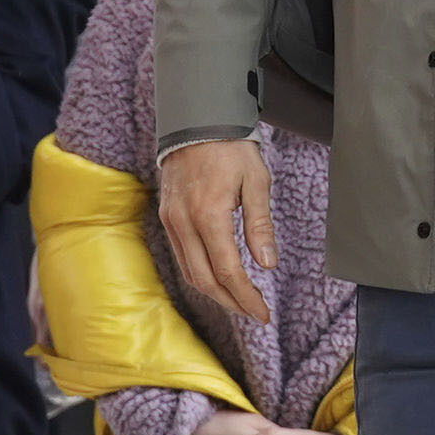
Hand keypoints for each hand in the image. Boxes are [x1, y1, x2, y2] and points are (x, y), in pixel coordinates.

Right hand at [157, 138, 275, 321]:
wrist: (196, 121)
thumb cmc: (231, 147)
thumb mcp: (256, 181)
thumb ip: (260, 225)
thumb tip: (267, 264)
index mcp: (209, 214)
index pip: (228, 271)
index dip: (247, 297)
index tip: (263, 313)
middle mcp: (184, 222)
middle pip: (205, 279)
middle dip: (232, 302)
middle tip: (254, 313)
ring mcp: (171, 220)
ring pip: (189, 272)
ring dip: (215, 292)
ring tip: (239, 301)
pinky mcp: (166, 216)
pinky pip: (181, 256)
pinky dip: (200, 274)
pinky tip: (218, 278)